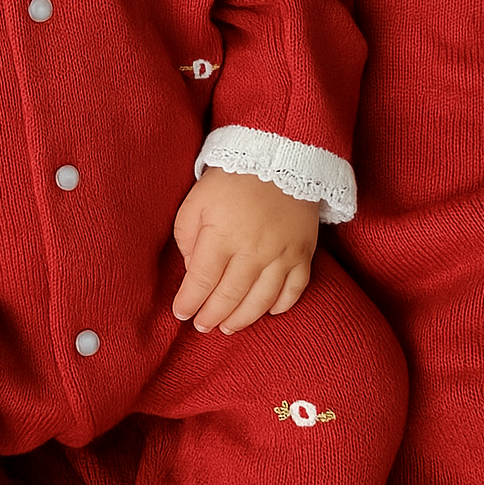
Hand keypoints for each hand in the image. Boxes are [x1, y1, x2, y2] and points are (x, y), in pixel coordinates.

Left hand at [172, 168, 318, 333]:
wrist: (278, 157)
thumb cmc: (230, 180)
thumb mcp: (195, 202)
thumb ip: (187, 239)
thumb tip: (193, 271)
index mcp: (221, 236)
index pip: (200, 281)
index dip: (188, 302)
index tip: (180, 313)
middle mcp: (252, 250)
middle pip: (229, 296)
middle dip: (211, 316)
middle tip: (201, 326)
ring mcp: (281, 254)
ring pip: (261, 300)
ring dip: (242, 319)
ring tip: (227, 327)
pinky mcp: (303, 253)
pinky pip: (294, 290)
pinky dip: (281, 306)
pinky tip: (268, 312)